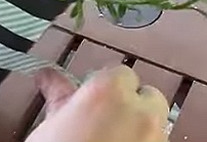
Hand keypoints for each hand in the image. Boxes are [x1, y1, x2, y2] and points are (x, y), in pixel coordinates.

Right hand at [26, 66, 169, 141]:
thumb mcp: (50, 127)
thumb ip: (58, 97)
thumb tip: (49, 80)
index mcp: (109, 92)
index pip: (118, 72)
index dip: (103, 86)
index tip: (89, 97)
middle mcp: (140, 112)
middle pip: (146, 95)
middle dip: (129, 105)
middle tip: (102, 121)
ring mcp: (156, 139)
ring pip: (156, 122)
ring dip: (139, 128)